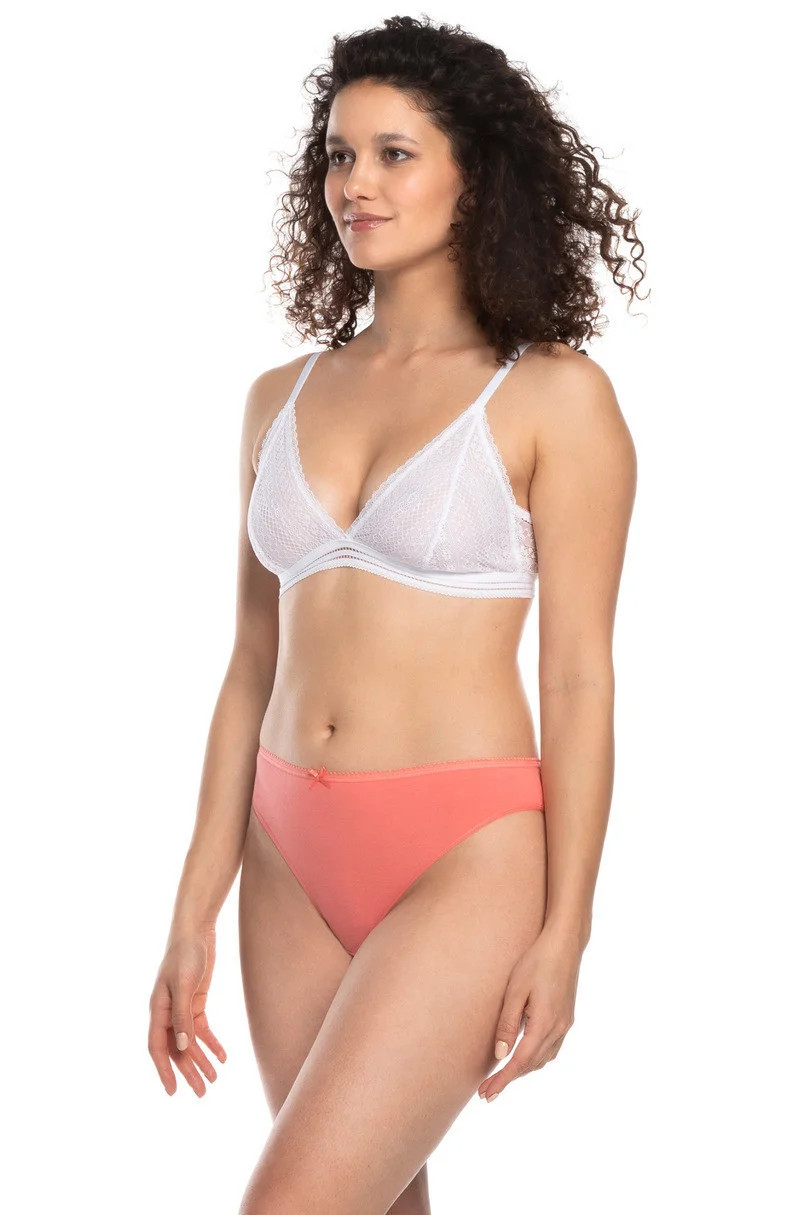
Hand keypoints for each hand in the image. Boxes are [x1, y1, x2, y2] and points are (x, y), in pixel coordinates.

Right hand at [148, 926, 226, 1096]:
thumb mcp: (183, 984)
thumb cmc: (185, 953)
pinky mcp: (195, 1001)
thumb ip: (182, 1016)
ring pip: (189, 1041)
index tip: (172, 1091)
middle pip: (176, 1048)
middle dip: (188, 1071)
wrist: (196, 930)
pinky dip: (211, 1042)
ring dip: (201, 1060)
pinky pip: (201, 1028)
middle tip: (202, 1093)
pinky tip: (222, 1056)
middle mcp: (167, 1012)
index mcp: (157, 1009)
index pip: (157, 1047)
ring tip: (214, 1079)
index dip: (164, 1070)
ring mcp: (181, 1008)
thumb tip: (182, 1047)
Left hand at [478, 925, 582, 1101]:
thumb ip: (508, 1024)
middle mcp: (559, 1029)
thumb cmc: (536, 962)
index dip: (502, 1080)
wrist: (565, 944)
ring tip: (501, 1077)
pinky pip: (551, 1049)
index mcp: (545, 1024)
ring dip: (523, 1070)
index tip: (485, 1094)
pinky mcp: (567, 1019)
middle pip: (531, 1065)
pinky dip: (535, 1058)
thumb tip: (501, 1056)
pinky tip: (524, 1057)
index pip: (520, 1062)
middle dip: (509, 1079)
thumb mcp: (515, 991)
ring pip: (543, 1059)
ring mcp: (565, 1025)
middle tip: (486, 1091)